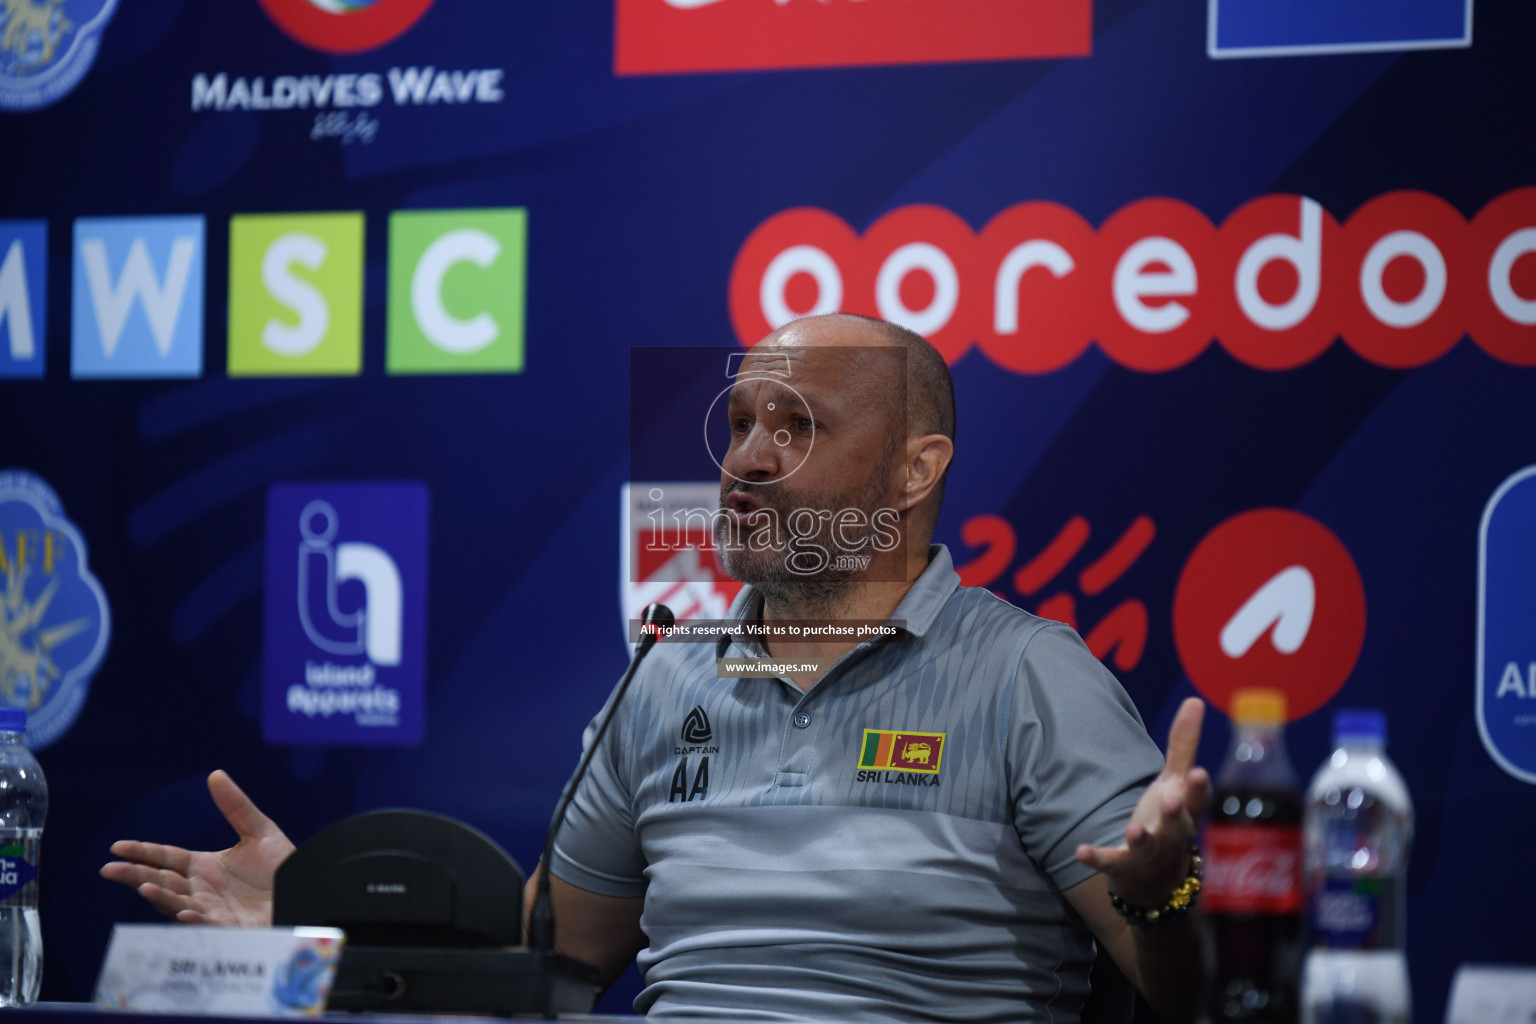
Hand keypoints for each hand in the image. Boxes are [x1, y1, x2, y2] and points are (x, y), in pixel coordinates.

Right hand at [100, 770, 293, 926]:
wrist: (309, 892)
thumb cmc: (283, 868)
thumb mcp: (260, 832)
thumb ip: (237, 807)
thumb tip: (216, 774)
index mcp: (205, 868)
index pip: (166, 859)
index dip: (142, 852)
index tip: (117, 847)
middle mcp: (203, 890)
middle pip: (162, 881)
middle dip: (135, 876)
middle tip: (109, 869)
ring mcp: (213, 911)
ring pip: (178, 904)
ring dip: (161, 897)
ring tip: (143, 886)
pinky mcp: (229, 929)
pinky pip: (208, 926)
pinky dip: (195, 919)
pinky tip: (185, 911)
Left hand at [1075, 697, 1210, 907]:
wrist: (1155, 881)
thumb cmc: (1167, 819)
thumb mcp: (1176, 782)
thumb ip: (1183, 744)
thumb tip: (1195, 700)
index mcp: (1186, 812)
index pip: (1198, 801)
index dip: (1201, 788)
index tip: (1201, 772)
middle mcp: (1172, 836)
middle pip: (1179, 827)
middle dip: (1176, 814)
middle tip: (1171, 798)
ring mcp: (1148, 855)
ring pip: (1148, 848)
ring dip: (1141, 839)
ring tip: (1133, 829)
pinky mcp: (1123, 867)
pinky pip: (1110, 864)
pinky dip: (1096, 858)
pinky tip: (1080, 850)